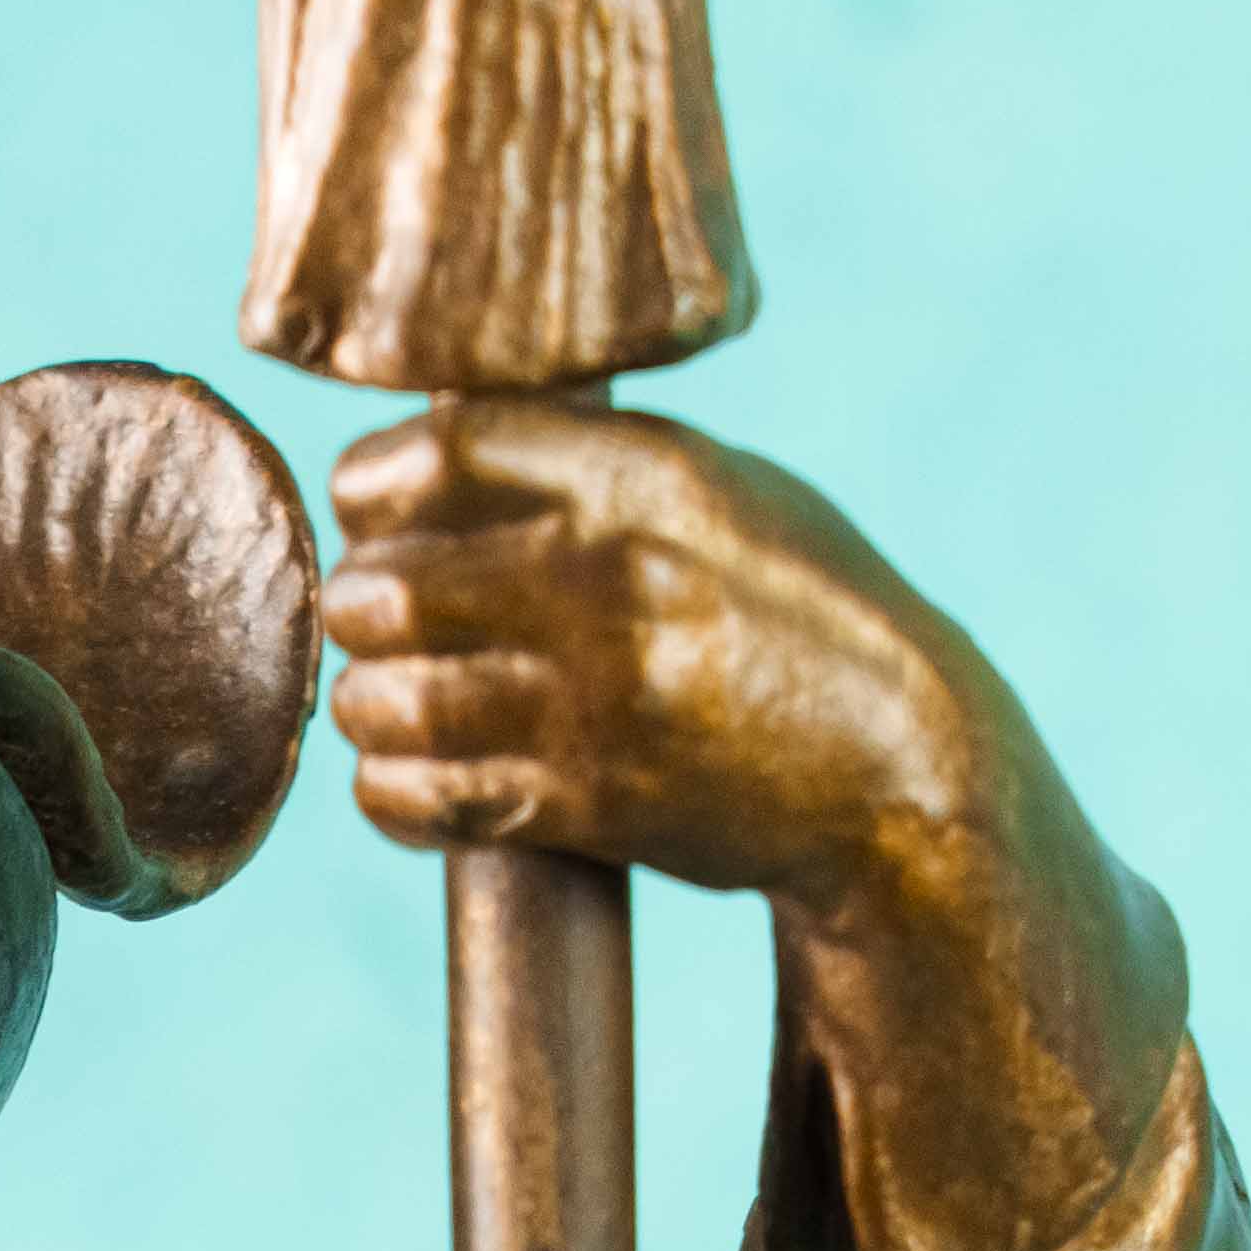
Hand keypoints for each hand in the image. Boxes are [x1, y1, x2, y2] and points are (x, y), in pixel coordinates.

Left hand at [323, 401, 986, 915]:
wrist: (895, 767)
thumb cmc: (798, 611)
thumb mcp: (721, 492)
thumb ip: (593, 464)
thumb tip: (441, 445)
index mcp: (645, 480)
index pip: (442, 454)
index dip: (370, 484)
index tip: (366, 507)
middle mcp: (612, 584)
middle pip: (387, 586)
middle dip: (356, 605)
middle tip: (371, 616)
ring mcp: (595, 702)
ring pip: (384, 700)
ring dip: (365, 703)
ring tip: (385, 697)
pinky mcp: (584, 805)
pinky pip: (417, 798)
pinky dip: (388, 790)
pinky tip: (407, 773)